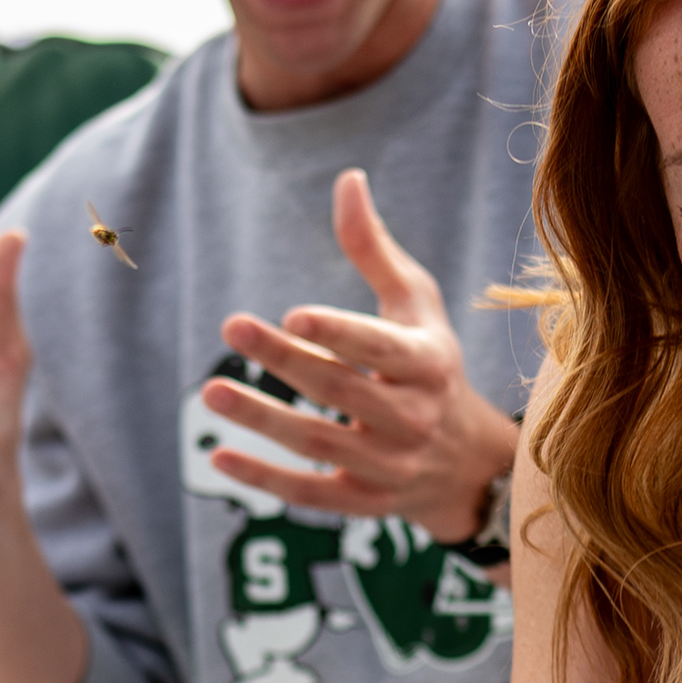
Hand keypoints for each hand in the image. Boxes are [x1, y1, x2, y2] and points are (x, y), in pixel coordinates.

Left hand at [202, 171, 519, 537]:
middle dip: (286, 360)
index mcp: (427, 364)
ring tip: (211, 389)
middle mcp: (413, 418)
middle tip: (232, 325)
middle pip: (341, 389)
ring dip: (263, 420)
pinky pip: (311, 495)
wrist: (469, 462)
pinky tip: (219, 456)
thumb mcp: (415, 304)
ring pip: (320, 444)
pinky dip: (266, 479)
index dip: (339, 333)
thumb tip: (347, 180)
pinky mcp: (365, 503)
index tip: (294, 315)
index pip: (380, 349)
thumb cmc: (429, 362)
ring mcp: (389, 466)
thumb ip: (374, 249)